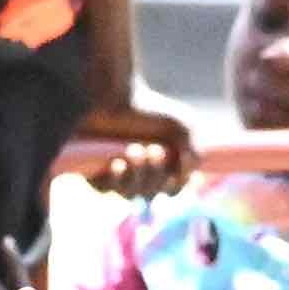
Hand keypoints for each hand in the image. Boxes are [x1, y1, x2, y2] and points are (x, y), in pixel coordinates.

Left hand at [74, 95, 198, 196]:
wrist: (114, 95)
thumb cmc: (149, 107)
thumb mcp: (182, 127)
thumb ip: (195, 153)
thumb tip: (187, 176)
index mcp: (162, 165)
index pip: (172, 190)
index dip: (176, 186)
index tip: (175, 170)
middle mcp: (138, 173)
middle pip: (151, 194)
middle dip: (156, 175)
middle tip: (154, 150)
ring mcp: (115, 174)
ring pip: (130, 194)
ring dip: (137, 175)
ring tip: (134, 149)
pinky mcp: (93, 171)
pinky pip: (105, 189)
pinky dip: (115, 179)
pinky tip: (117, 163)